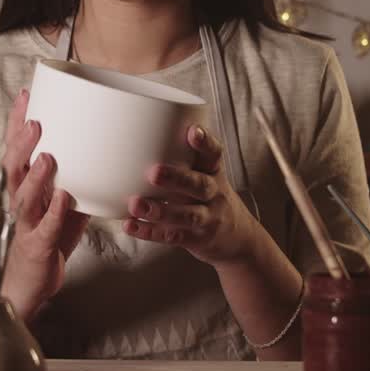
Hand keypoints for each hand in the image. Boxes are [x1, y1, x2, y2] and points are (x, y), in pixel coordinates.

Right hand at [0, 89, 89, 320]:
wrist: (31, 283)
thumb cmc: (48, 237)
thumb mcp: (63, 201)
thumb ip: (77, 177)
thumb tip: (104, 149)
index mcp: (25, 186)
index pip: (17, 149)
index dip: (18, 123)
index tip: (26, 96)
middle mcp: (21, 201)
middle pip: (14, 167)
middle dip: (23, 143)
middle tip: (36, 121)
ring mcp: (28, 223)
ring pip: (25, 195)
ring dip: (37, 175)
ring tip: (49, 156)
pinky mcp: (39, 245)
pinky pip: (47, 227)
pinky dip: (55, 212)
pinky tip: (64, 198)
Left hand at [123, 125, 263, 266]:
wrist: (238, 238)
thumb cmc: (209, 196)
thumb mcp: (206, 174)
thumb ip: (182, 157)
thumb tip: (138, 133)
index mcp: (214, 172)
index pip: (214, 154)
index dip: (205, 142)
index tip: (192, 131)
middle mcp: (214, 194)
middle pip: (199, 185)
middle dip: (177, 178)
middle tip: (154, 172)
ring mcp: (208, 218)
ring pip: (187, 215)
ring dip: (160, 211)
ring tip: (135, 204)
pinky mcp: (197, 239)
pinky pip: (174, 237)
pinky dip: (150, 232)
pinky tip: (130, 225)